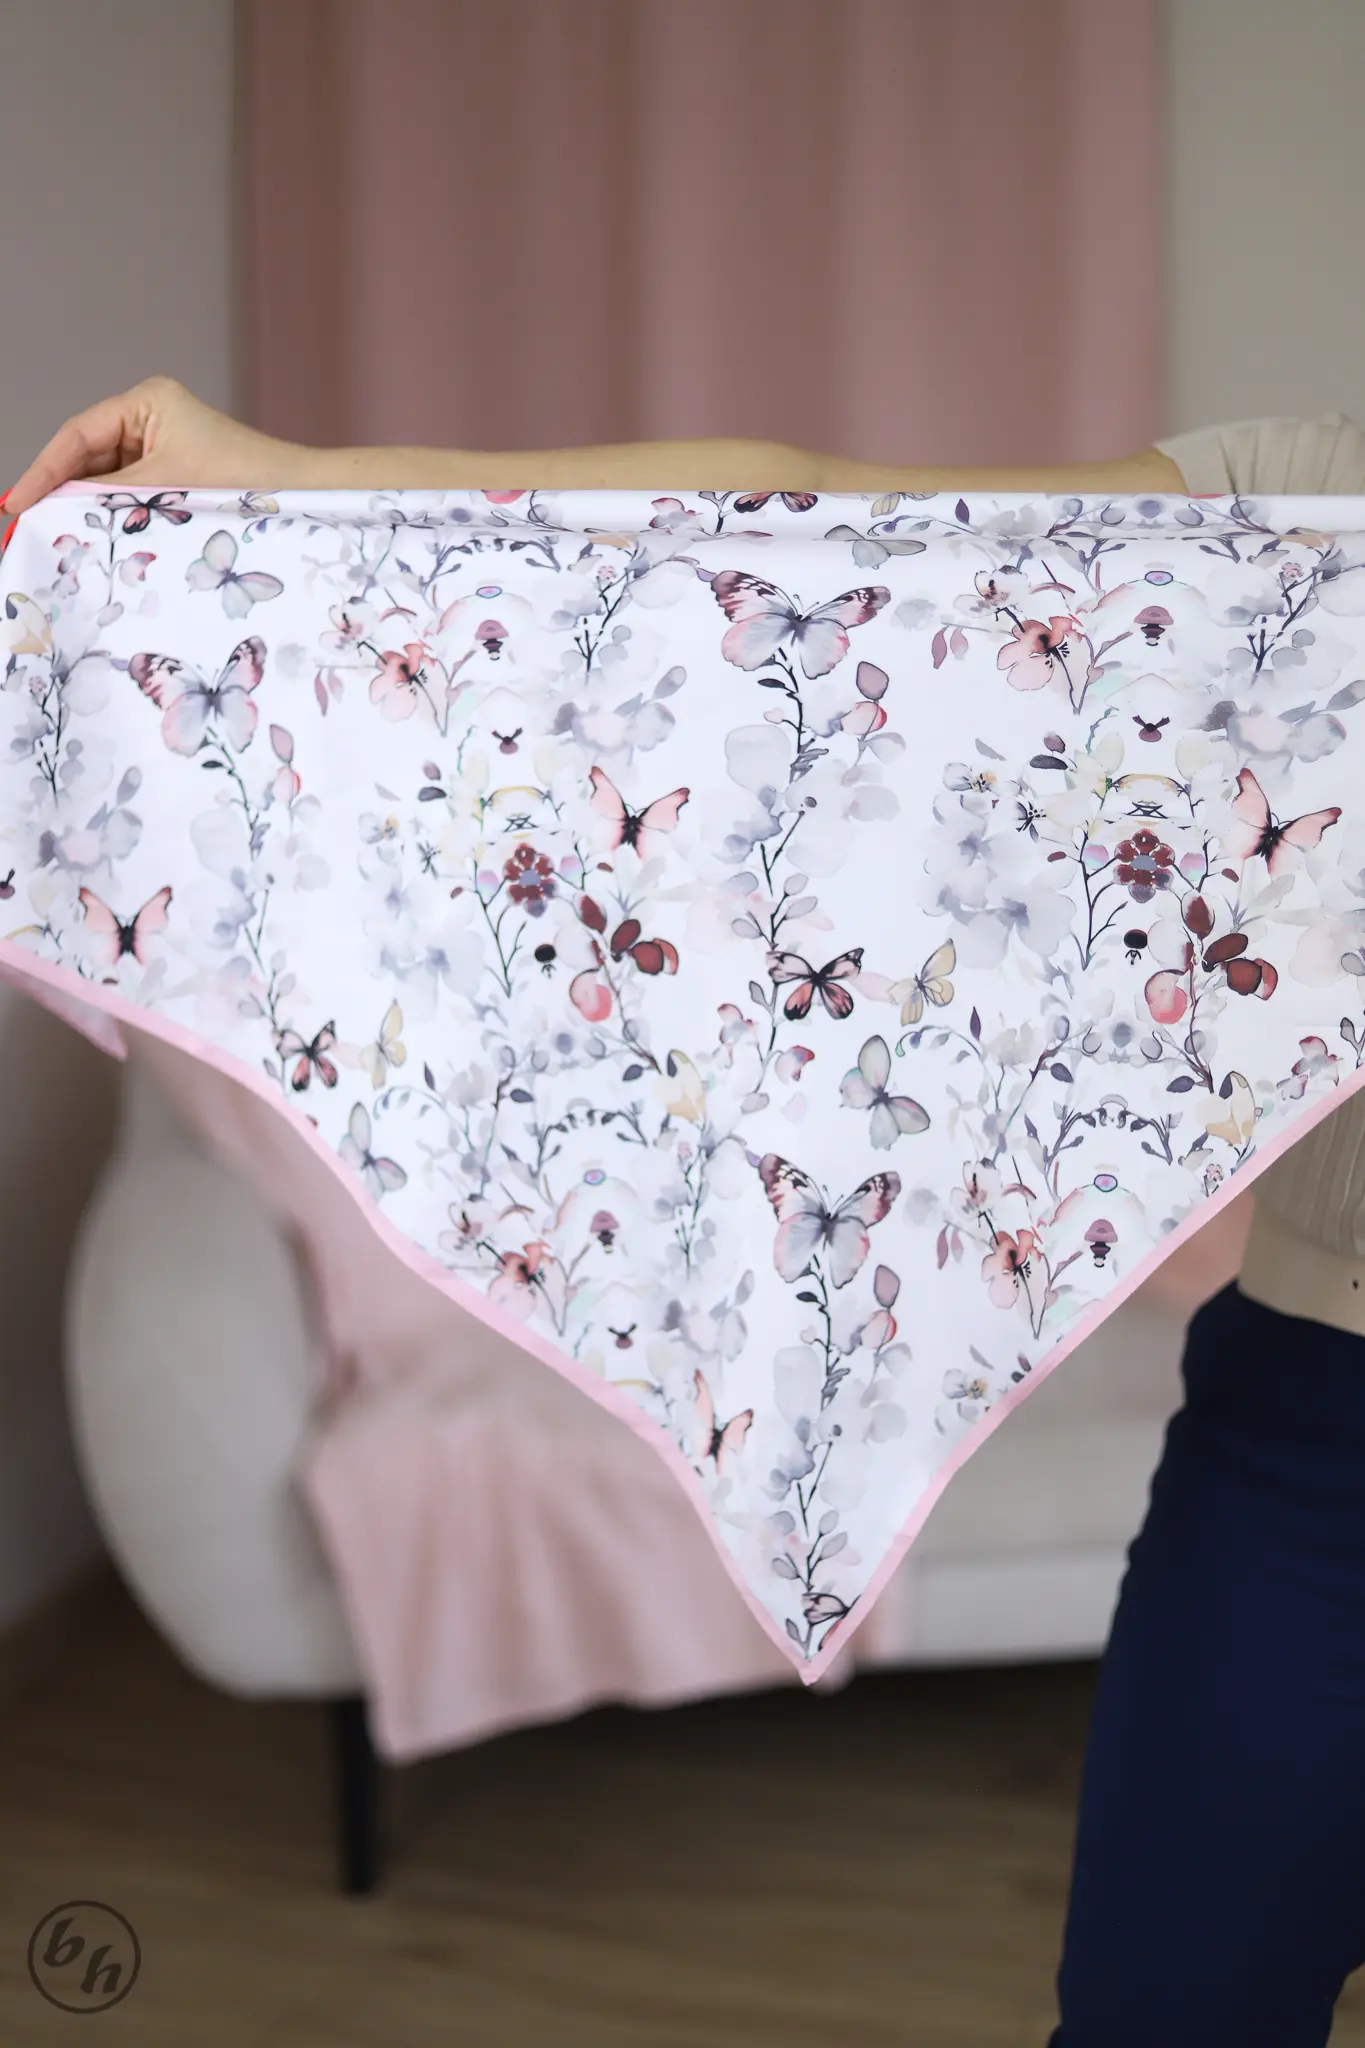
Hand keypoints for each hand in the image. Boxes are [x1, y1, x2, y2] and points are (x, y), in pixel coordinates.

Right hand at [2, 375, 310, 524]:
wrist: (301, 496)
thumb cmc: (242, 479)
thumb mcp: (163, 488)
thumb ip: (107, 497)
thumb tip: (57, 511)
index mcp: (148, 401)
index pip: (78, 435)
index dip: (43, 471)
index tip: (16, 504)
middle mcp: (153, 417)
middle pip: (89, 456)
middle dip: (62, 492)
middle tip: (29, 527)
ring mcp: (165, 445)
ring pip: (110, 479)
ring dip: (90, 508)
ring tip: (61, 538)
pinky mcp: (178, 474)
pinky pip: (134, 493)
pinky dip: (117, 515)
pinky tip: (100, 538)